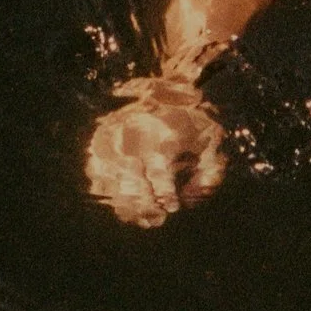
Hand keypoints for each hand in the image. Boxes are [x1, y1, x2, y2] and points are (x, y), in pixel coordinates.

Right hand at [85, 75, 226, 227]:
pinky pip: (98, 178)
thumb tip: (191, 198)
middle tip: (158, 219)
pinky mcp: (98, 147)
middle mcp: (133, 140)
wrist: (161, 90)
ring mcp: (112, 143)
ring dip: (128, 206)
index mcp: (161, 135)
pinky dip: (110, 196)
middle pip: (132, 182)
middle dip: (145, 206)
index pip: (158, 172)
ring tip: (145, 219)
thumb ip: (210, 169)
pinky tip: (125, 210)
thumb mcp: (211, 138)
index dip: (165, 194)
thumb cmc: (191, 120)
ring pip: (113, 183)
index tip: (173, 207)